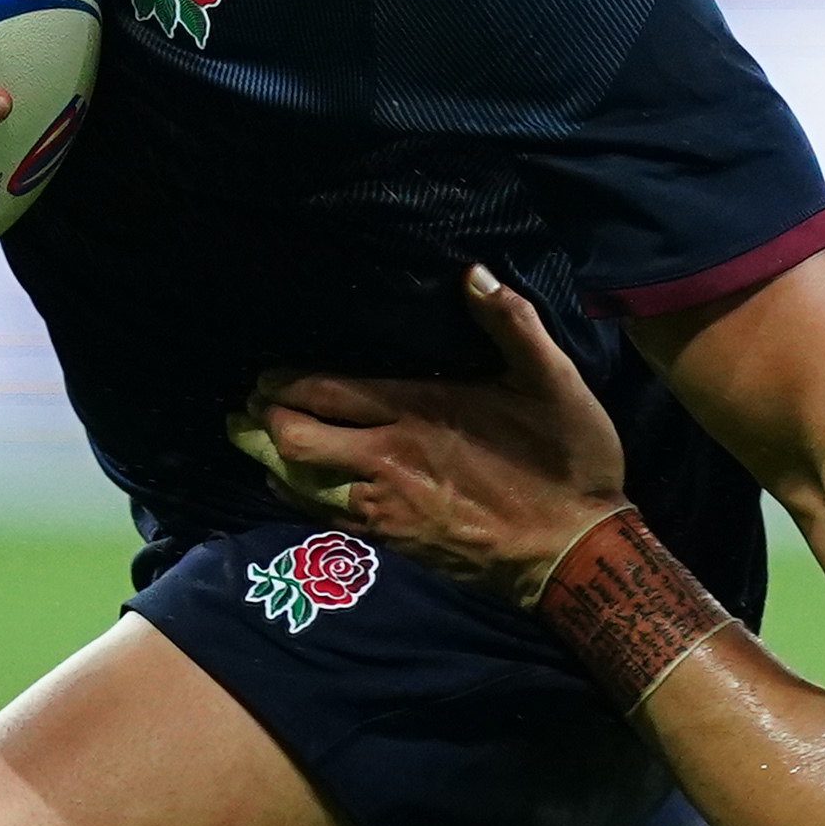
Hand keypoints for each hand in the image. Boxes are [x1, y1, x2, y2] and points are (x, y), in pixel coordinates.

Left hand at [255, 269, 631, 599]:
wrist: (573, 551)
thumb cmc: (567, 459)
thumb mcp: (554, 380)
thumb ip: (511, 323)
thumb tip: (473, 274)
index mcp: (418, 411)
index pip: (325, 392)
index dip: (283, 383)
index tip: (265, 375)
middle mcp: (387, 459)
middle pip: (295, 439)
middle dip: (262, 421)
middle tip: (251, 407)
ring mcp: (383, 507)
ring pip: (298, 482)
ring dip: (268, 459)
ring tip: (254, 441)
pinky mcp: (390, 543)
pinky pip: (321, 516)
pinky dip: (296, 495)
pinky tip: (291, 484)